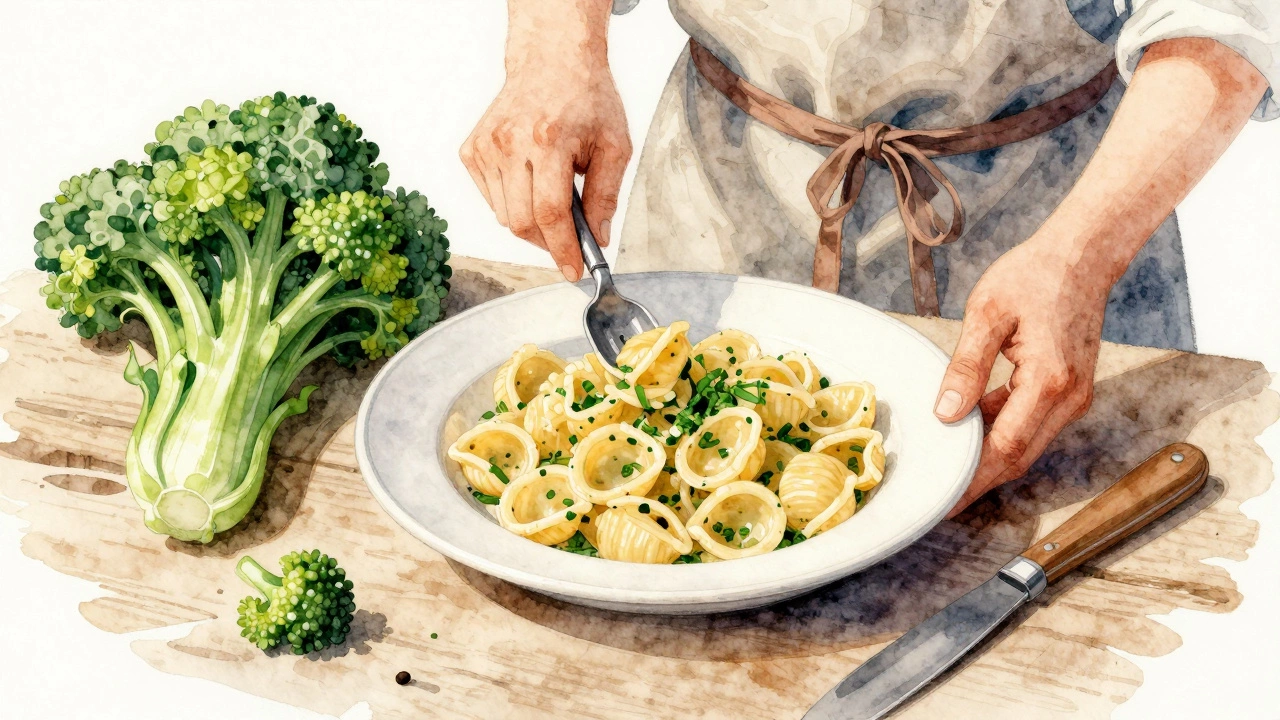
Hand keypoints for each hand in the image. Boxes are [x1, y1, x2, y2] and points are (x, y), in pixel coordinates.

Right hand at [460, 37, 629, 281]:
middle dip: (547, 242)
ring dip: (530, 221)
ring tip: (552, 195)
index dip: (562, 249)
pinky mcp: (472, 149)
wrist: (551, 60)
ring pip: (503, 215)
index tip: (573, 270)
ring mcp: (486, 146)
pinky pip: (490, 198)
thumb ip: (606, 196)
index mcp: (548, 140)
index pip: (550, 213)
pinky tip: (529, 181)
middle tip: (568, 239)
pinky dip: (511, 202)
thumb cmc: (587, 99)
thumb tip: (599, 239)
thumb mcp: (614, 145)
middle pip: (522, 221)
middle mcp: (510, 143)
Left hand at [933, 240, 1106, 515]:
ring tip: (946, 466)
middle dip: (978, 480)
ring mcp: (1073, 396)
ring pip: (1025, 444)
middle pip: (1018, 456)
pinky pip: (1031, 424)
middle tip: (938, 497)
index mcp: (1048, 381)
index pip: (1005, 448)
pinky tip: (969, 427)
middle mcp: (1068, 397)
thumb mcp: (988, 312)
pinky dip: (1001, 432)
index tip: (943, 500)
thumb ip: (967, 366)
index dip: (972, 479)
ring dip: (988, 457)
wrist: (1082, 256)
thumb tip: (946, 413)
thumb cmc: (1034, 274)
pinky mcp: (1069, 390)